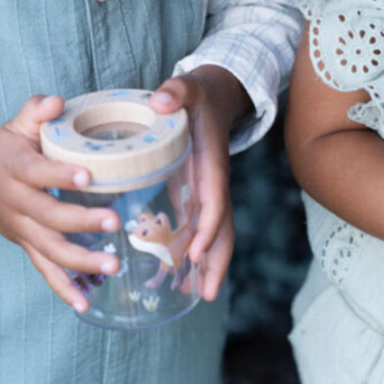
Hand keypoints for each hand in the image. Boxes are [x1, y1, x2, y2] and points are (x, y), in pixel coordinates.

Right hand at [0, 95, 122, 311]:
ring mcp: (20, 228)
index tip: (88, 175)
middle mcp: (16, 202)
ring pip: (49, 249)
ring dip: (81, 261)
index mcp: (15, 167)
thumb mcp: (15, 124)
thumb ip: (35, 110)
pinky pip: (44, 270)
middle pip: (48, 216)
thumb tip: (56, 100)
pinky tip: (85, 304)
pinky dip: (63, 288)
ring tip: (114, 264)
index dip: (60, 174)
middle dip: (82, 221)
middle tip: (116, 221)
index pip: (37, 172)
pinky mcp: (26, 245)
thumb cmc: (5, 148)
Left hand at [150, 67, 246, 301]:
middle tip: (207, 294)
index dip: (209, 228)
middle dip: (218, 261)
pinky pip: (196, 228)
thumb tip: (161, 99)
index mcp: (211, 164)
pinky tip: (175, 276)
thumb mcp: (188, 88)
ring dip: (207, 265)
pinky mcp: (194, 193)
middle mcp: (212, 183)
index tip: (197, 253)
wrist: (212, 95)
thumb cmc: (197, 95)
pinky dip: (190, 253)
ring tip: (191, 296)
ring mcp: (205, 191)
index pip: (215, 201)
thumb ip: (176, 90)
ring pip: (212, 234)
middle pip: (222, 229)